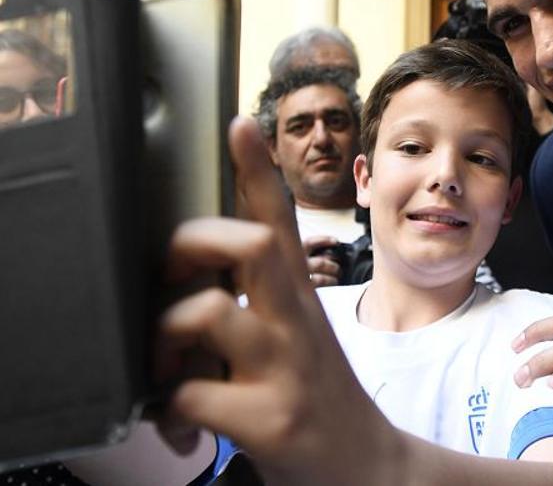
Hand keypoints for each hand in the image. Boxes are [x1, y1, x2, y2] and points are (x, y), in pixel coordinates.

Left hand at [154, 116, 400, 484]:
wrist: (366, 468)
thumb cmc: (313, 398)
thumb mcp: (295, 338)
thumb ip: (252, 305)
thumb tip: (186, 285)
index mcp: (297, 299)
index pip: (279, 220)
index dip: (257, 169)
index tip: (238, 124)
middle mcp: (296, 323)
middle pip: (248, 244)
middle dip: (187, 245)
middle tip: (169, 281)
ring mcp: (286, 368)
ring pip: (207, 313)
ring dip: (164, 340)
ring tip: (167, 370)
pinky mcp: (271, 418)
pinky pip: (190, 394)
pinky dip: (168, 410)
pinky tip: (182, 428)